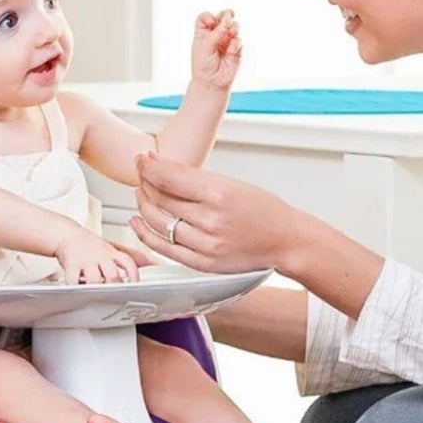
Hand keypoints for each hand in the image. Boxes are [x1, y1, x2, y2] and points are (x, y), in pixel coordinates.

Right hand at [54, 228, 144, 284]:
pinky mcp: (71, 265)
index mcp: (111, 253)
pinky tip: (78, 291)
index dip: (133, 276)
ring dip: (95, 289)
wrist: (67, 234)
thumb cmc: (89, 246)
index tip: (135, 286)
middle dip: (113, 288)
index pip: (128, 262)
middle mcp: (100, 256)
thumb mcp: (110, 249)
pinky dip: (76, 288)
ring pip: (94, 280)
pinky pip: (74, 280)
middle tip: (112, 295)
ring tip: (94, 293)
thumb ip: (124, 260)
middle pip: (112, 275)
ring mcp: (86, 260)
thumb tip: (151, 266)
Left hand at [130, 152, 297, 273]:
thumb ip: (195, 178)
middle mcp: (211, 221)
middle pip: (161, 198)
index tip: (142, 158)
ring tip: (142, 193)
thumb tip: (160, 164)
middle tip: (142, 173)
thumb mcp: (232, 183)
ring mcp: (205, 245)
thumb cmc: (263, 210)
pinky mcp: (202, 263)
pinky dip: (145, 234)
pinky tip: (138, 221)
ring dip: (144, 205)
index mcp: (220, 195)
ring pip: (158, 222)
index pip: (170, 178)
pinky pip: (163, 248)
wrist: (284, 241)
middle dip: (145, 182)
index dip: (149, 166)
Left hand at [190, 10, 241, 91]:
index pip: (206, 18)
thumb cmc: (203, 65)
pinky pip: (239, 41)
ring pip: (234, 26)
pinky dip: (235, 43)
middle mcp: (216, 35)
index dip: (209, 17)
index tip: (211, 23)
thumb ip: (217, 33)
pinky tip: (231, 50)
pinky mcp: (236, 49)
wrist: (211, 83)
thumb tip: (228, 20)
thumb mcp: (205, 47)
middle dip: (226, 15)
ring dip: (234, 26)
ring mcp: (227, 41)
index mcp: (204, 33)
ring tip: (232, 31)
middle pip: (222, 17)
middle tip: (228, 17)